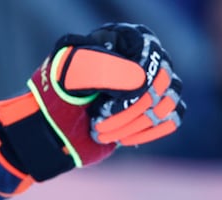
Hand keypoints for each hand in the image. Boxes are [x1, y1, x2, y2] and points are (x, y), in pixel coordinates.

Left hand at [0, 22, 184, 196]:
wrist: (50, 128)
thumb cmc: (56, 94)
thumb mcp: (71, 74)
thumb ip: (104, 70)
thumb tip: (141, 82)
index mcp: (123, 40)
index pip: (149, 53)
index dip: (131, 80)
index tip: (104, 98)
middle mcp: (140, 60)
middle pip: (161, 80)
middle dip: (129, 107)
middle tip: (98, 117)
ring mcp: (148, 86)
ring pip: (167, 101)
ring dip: (135, 122)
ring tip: (102, 131)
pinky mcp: (151, 112)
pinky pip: (171, 118)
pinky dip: (148, 132)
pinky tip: (120, 138)